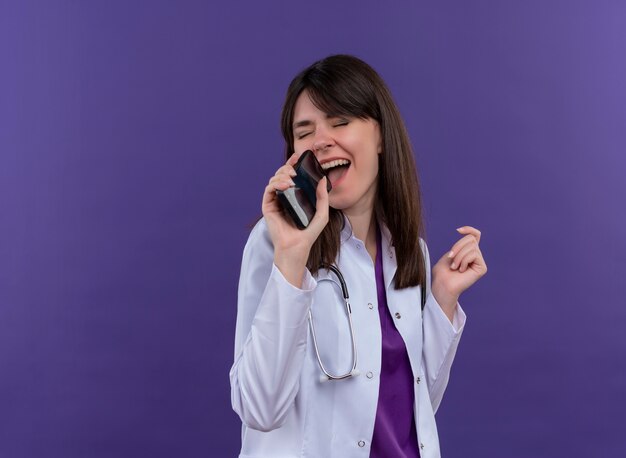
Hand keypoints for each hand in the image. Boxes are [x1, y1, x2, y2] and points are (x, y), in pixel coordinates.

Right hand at [262, 151, 329, 265]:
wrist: (297, 247)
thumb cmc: (308, 233)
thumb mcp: (321, 213)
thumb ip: (323, 197)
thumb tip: (323, 179)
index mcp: (295, 196)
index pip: (292, 176)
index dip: (293, 164)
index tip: (298, 157)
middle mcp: (284, 197)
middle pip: (281, 174)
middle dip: (287, 168)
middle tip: (295, 170)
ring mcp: (275, 201)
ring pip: (274, 179)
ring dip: (282, 174)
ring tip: (291, 178)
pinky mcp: (268, 206)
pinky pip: (269, 189)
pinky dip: (276, 183)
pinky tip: (286, 185)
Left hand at [431, 226, 487, 313]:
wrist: (442, 284)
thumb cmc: (443, 272)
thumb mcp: (450, 254)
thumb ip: (460, 245)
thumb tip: (466, 235)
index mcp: (467, 252)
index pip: (475, 235)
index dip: (469, 229)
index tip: (458, 230)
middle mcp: (475, 255)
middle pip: (471, 239)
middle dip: (457, 246)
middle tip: (450, 258)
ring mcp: (479, 262)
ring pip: (472, 247)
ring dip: (459, 256)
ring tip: (455, 266)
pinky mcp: (482, 267)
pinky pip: (474, 254)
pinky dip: (463, 260)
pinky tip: (461, 270)